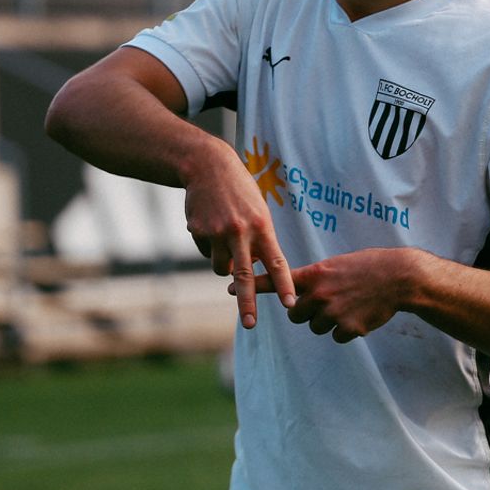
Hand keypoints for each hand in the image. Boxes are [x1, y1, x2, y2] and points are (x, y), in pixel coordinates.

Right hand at [183, 138, 296, 327]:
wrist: (208, 166)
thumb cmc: (240, 191)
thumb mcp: (258, 211)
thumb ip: (259, 241)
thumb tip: (252, 272)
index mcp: (261, 227)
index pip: (277, 262)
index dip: (284, 285)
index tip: (292, 304)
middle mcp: (240, 231)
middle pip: (245, 276)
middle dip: (248, 302)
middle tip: (251, 324)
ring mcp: (217, 232)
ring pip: (221, 268)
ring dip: (224, 263)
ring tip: (225, 236)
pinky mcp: (198, 231)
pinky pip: (206, 253)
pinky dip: (208, 246)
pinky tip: (210, 224)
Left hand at [245, 248, 419, 342]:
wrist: (399, 277)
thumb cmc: (369, 266)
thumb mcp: (337, 265)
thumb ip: (317, 279)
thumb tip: (301, 297)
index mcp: (315, 274)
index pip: (276, 280)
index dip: (252, 286)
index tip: (228, 288)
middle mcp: (319, 294)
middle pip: (296, 316)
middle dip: (307, 313)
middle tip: (328, 302)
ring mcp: (333, 313)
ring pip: (316, 328)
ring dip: (329, 322)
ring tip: (350, 305)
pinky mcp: (348, 329)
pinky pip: (337, 337)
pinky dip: (347, 330)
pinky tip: (361, 315)